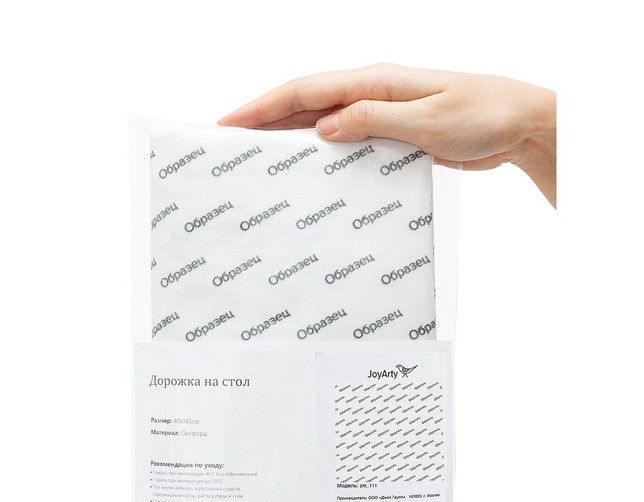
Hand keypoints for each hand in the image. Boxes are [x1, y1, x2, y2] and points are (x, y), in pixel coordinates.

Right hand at [219, 63, 555, 205]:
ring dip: (289, 138)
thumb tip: (326, 128)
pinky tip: (310, 171)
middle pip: (305, 105)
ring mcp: (380, 112)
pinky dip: (323, 153)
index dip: (263, 106)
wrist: (519, 123)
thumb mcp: (429, 118)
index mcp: (375, 81)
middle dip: (264, 121)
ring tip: (258, 159)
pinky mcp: (391, 133)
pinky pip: (346, 141)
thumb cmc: (483, 113)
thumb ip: (375, 120)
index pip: (306, 91)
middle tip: (230, 143)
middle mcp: (371, 93)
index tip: (230, 122)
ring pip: (322, 123)